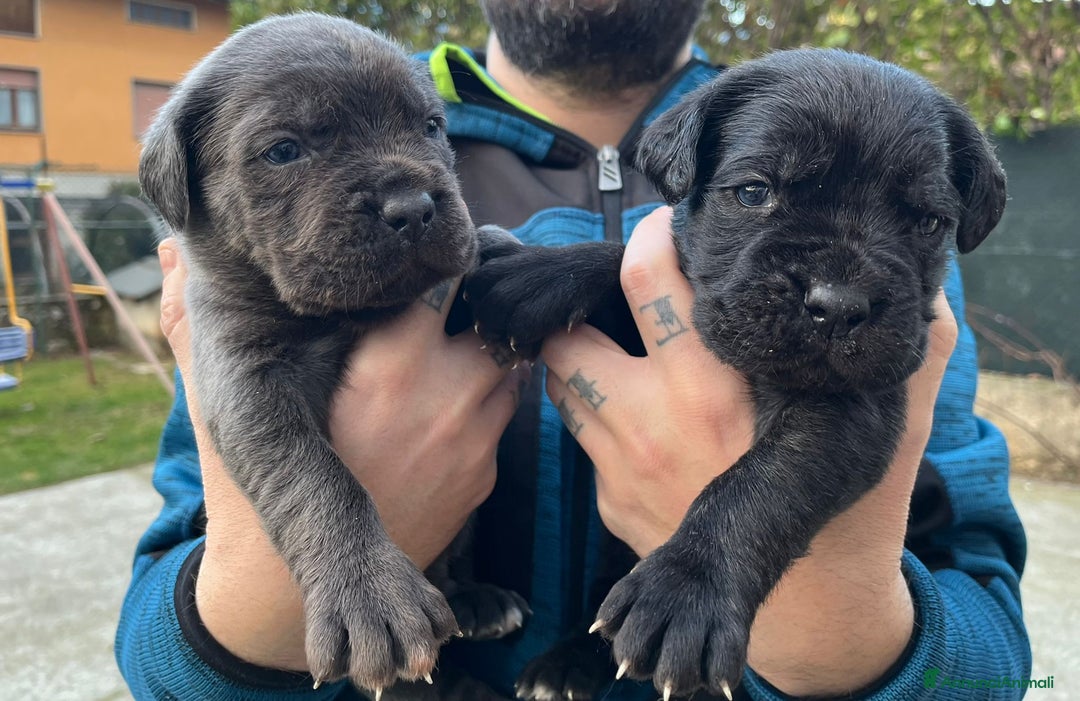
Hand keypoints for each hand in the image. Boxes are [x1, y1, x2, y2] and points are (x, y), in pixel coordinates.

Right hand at [157, 238, 525, 670]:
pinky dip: (487, 394)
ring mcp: (475, 437)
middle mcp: (448, 393)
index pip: (452, 274)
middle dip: (483, 294)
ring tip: (458, 334)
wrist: (294, 588)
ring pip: (510, 361)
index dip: (447, 253)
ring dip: (488, 344)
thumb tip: (171, 254)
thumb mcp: (231, 393)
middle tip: (465, 282)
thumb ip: (207, 317)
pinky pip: (504, 413)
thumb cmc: (259, 484)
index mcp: (394, 359)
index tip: (434, 246)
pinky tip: (452, 394)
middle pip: (497, 312)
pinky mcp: (483, 476)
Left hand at [541, 207, 956, 694]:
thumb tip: (930, 287)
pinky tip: (629, 409)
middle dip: (582, 302)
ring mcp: (621, 464)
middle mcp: (654, 419)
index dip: (649, 239)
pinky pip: (580, 437)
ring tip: (611, 344)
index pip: (649, 280)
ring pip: (560, 382)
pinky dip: (594, 410)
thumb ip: (912, 349)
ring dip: (576, 355)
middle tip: (610, 291)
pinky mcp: (608, 501)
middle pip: (570, 333)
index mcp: (715, 385)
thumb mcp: (888, 422)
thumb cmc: (847, 509)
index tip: (663, 227)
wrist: (808, 610)